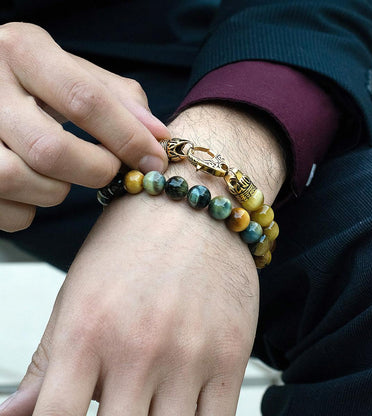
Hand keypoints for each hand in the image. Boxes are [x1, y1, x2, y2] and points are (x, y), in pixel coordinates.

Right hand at [0, 22, 168, 231]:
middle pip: (51, 150)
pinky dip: (31, 209)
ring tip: (62, 173)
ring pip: (23, 181)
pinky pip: (8, 210)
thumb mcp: (77, 75)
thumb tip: (159, 136)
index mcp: (23, 52)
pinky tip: (34, 186)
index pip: (85, 99)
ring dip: (58, 190)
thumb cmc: (41, 85)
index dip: (127, 137)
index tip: (155, 160)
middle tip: (108, 169)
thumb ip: (120, 100)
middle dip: (95, 170)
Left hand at [0, 104, 285, 415]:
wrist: (193, 205)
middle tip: (117, 404)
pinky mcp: (231, 354)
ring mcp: (190, 355)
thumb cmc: (133, 240)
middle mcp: (138, 348)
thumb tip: (12, 414)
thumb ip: (47, 360)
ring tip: (147, 402)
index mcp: (86, 331)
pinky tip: (180, 405)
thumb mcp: (77, 290)